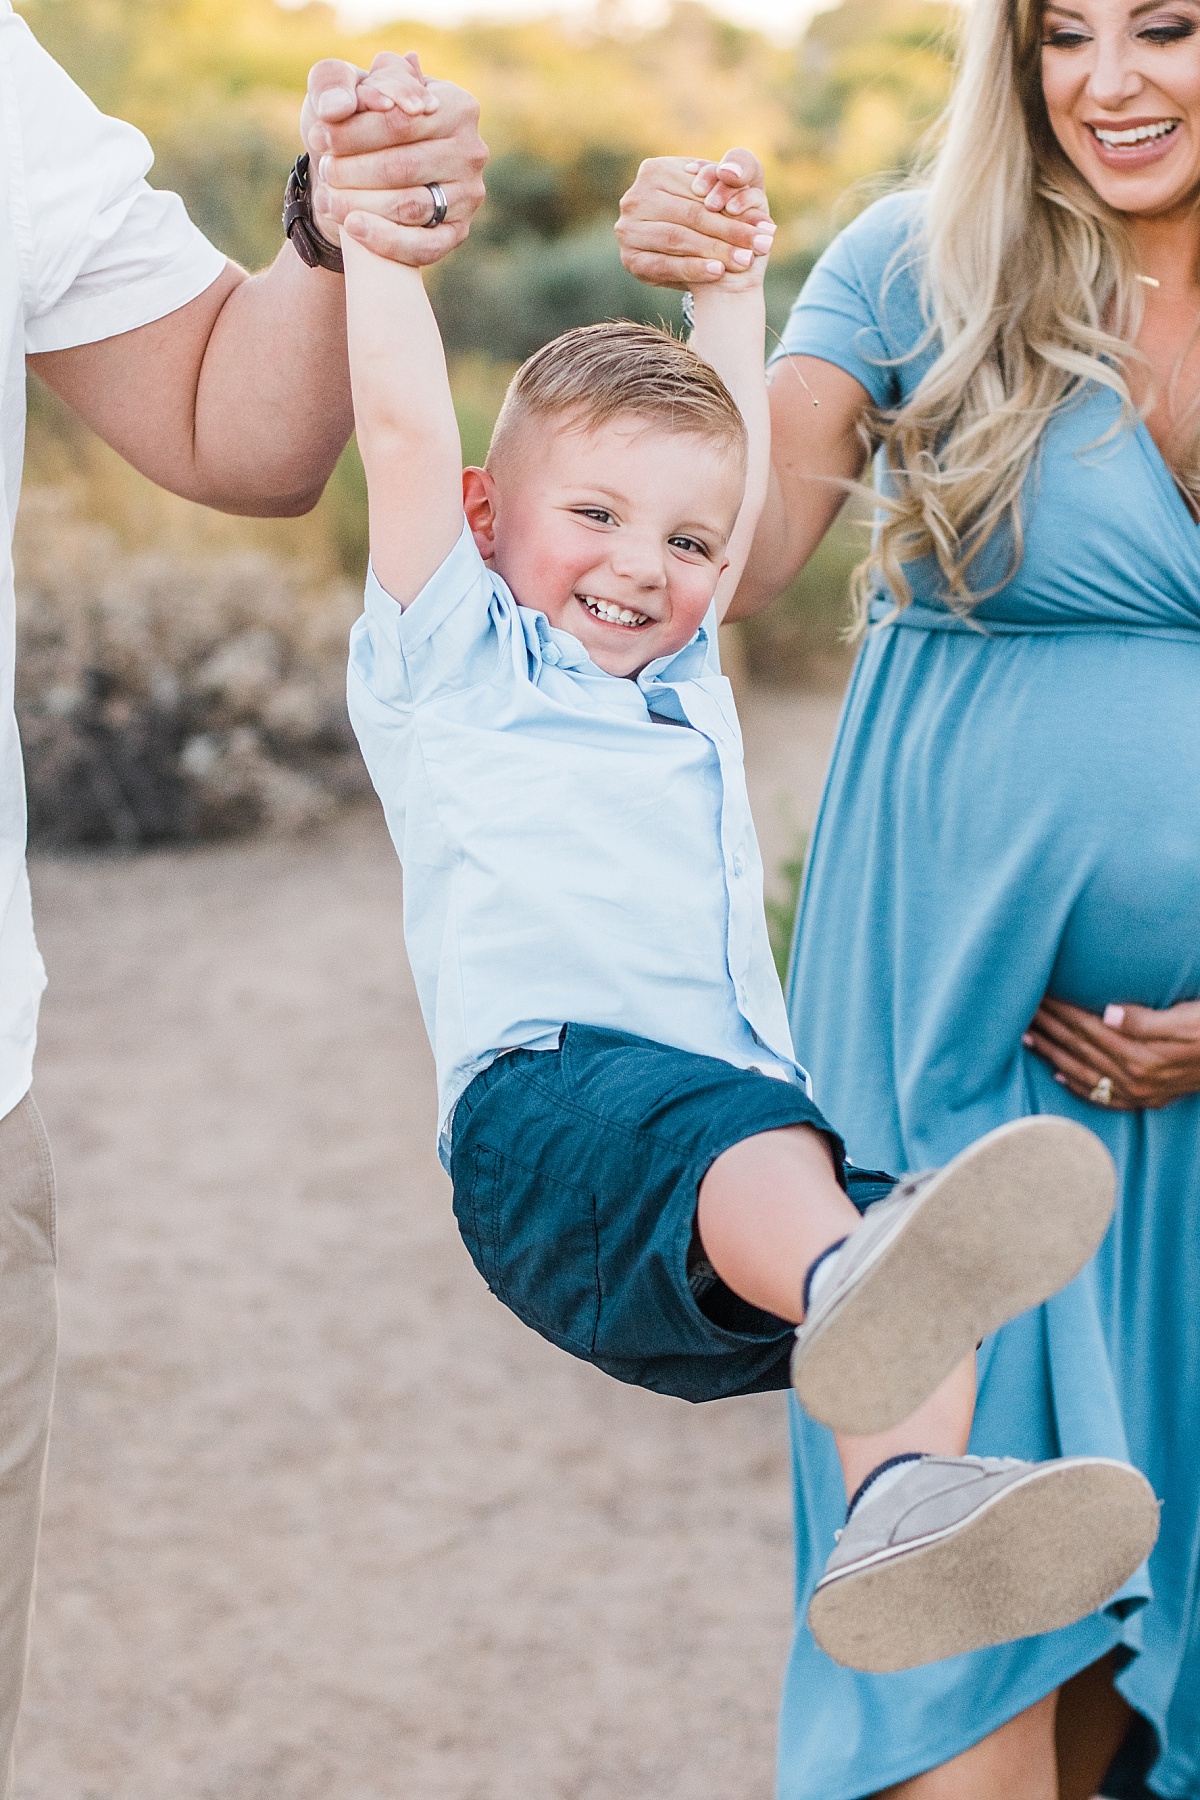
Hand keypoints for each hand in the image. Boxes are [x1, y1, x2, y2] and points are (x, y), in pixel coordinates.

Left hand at [301, 53, 487, 266]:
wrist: (372, 170)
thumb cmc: (360, 121)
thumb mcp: (345, 87)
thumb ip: (335, 81)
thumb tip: (337, 108)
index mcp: (457, 105)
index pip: (401, 121)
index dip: (354, 132)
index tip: (317, 137)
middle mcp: (471, 150)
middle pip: (404, 166)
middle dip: (354, 171)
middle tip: (324, 171)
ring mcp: (468, 195)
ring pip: (410, 206)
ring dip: (361, 205)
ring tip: (327, 199)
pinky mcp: (457, 233)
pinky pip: (423, 246)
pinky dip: (385, 240)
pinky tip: (353, 228)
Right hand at [617, 148, 774, 290]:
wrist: (693, 259)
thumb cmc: (713, 215)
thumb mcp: (727, 185)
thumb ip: (738, 167)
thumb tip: (731, 174)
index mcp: (655, 171)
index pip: (699, 191)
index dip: (734, 206)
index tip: (765, 223)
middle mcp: (635, 198)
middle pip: (690, 216)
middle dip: (730, 231)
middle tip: (762, 244)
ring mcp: (628, 230)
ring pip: (678, 240)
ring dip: (715, 251)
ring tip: (745, 260)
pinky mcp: (630, 260)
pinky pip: (665, 265)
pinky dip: (693, 268)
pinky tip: (718, 272)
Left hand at [1024, 996, 1199, 1109]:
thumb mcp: (1189, 1018)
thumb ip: (1147, 1020)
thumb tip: (1107, 1014)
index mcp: (1141, 1054)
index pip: (1087, 1027)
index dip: (1059, 1010)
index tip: (1036, 994)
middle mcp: (1135, 1077)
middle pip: (1080, 1049)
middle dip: (1048, 1029)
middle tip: (1019, 1010)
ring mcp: (1140, 1092)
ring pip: (1084, 1072)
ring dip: (1053, 1054)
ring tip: (1026, 1037)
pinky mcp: (1148, 1099)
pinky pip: (1105, 1097)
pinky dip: (1079, 1086)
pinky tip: (1059, 1076)